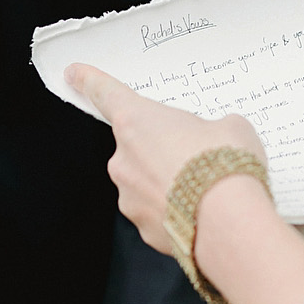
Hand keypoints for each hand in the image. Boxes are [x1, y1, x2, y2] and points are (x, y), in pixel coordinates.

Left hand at [65, 63, 265, 253]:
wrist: (229, 223)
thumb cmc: (224, 166)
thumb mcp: (231, 126)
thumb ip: (213, 127)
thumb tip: (218, 138)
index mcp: (137, 121)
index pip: (105, 93)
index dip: (88, 80)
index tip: (73, 74)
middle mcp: (123, 159)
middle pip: (136, 145)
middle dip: (161, 148)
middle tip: (197, 154)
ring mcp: (129, 197)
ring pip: (146, 182)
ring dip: (168, 182)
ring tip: (206, 187)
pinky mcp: (143, 229)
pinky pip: (157, 212)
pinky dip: (175, 211)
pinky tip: (202, 210)